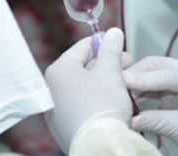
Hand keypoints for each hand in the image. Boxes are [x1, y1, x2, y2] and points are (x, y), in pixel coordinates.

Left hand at [44, 28, 132, 153]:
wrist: (99, 147)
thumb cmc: (102, 109)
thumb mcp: (111, 72)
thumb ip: (111, 49)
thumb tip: (113, 33)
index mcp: (58, 71)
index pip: (82, 47)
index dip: (103, 43)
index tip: (118, 44)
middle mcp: (51, 89)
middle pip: (83, 67)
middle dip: (107, 65)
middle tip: (126, 65)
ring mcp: (56, 109)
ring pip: (83, 86)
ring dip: (103, 82)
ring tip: (123, 84)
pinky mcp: (63, 125)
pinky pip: (80, 104)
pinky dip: (95, 99)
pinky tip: (112, 102)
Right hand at [123, 57, 177, 155]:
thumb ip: (157, 121)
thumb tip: (130, 119)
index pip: (169, 74)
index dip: (145, 78)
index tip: (124, 81)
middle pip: (157, 66)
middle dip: (136, 75)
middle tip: (115, 85)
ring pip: (152, 72)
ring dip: (135, 82)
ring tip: (118, 93)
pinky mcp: (173, 87)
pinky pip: (152, 83)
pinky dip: (139, 90)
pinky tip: (127, 98)